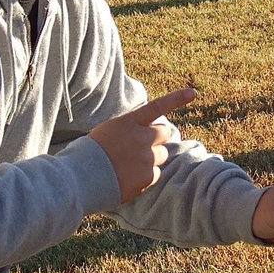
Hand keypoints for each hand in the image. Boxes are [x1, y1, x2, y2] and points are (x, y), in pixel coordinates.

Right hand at [89, 88, 196, 203]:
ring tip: (129, 165)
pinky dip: (146, 177)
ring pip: (162, 155)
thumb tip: (146, 137)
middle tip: (142, 147)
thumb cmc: (88, 154)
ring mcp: (147, 157)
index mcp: (129, 123)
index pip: (157, 107)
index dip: (176, 99)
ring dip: (152, 158)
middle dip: (158, 139)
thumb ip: (129, 130)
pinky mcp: (148, 176)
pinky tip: (128, 178)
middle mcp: (141, 137)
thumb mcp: (107, 132)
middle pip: (164, 133)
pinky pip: (155, 174)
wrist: (80, 178)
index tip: (193, 94)